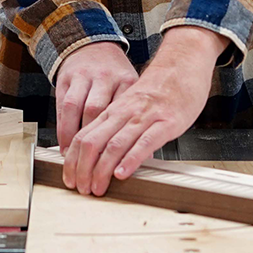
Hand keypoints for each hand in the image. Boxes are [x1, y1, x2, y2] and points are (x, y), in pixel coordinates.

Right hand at [51, 43, 138, 155]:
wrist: (94, 46)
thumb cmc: (116, 74)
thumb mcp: (132, 89)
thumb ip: (136, 118)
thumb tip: (146, 154)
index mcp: (125, 80)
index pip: (123, 111)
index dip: (119, 140)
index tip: (117, 166)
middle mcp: (103, 77)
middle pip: (95, 110)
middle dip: (92, 143)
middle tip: (93, 167)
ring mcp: (82, 76)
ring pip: (75, 108)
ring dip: (73, 137)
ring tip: (73, 161)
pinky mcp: (66, 79)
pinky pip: (62, 106)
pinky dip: (62, 128)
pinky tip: (65, 145)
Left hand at [59, 27, 222, 194]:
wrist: (183, 64)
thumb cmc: (159, 90)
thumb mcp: (130, 106)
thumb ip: (117, 127)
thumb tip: (102, 154)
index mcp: (113, 111)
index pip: (83, 137)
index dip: (72, 161)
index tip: (70, 178)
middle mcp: (124, 114)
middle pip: (93, 143)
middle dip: (82, 169)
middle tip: (81, 189)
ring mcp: (144, 117)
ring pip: (114, 145)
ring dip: (101, 170)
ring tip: (97, 188)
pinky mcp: (166, 122)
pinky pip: (144, 142)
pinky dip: (130, 159)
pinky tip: (122, 173)